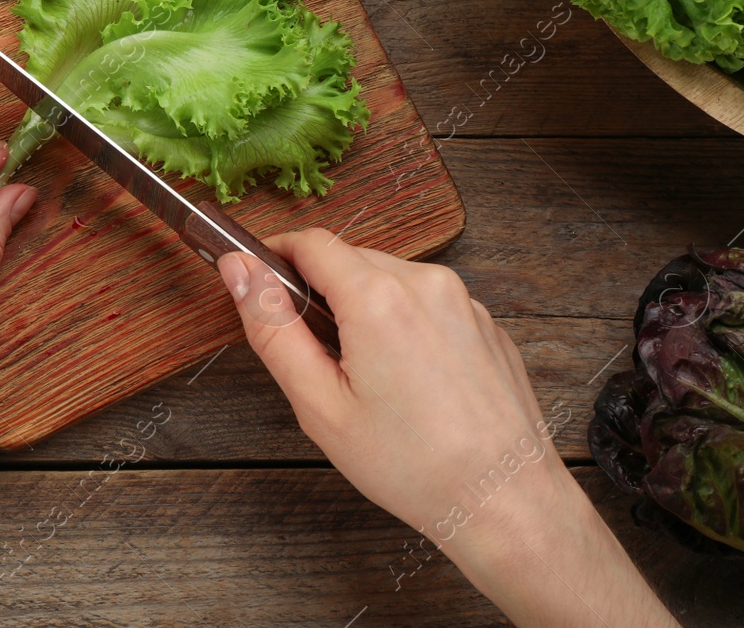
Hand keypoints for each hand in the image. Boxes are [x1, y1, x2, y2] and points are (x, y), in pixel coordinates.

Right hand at [217, 232, 676, 627]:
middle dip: (322, 292)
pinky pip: (429, 304)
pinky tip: (409, 384)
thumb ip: (272, 328)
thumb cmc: (412, 465)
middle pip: (351, 259)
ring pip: (391, 280)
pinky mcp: (486, 323)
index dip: (275, 255)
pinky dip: (406, 326)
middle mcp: (426, 283)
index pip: (310, 242)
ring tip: (365, 378)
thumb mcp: (319, 405)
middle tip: (312, 354)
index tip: (258, 280)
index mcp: (378, 297)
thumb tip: (239, 270)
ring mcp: (464, 301)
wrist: (505, 502)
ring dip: (365, 308)